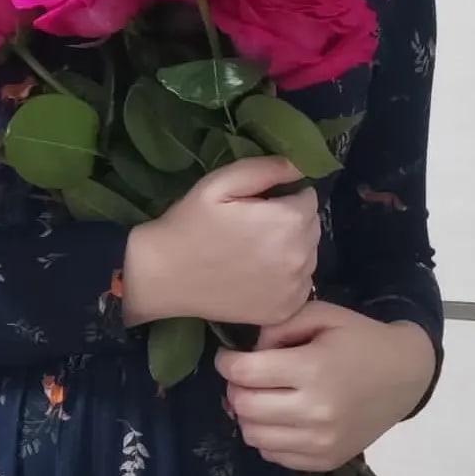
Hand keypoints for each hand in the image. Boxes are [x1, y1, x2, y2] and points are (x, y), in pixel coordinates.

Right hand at [122, 157, 318, 328]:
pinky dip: (287, 277)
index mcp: (288, 221)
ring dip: (291, 249)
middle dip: (291, 221)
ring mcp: (294, 288)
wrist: (163, 276)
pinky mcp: (285, 310)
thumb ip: (267, 168)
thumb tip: (302, 165)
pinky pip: (300, 284)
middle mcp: (300, 257)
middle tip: (254, 226)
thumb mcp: (221, 183)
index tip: (259, 204)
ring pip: (309, 255)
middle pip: (312, 227)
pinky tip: (257, 274)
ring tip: (255, 250)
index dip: (285, 196)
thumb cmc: (190, 223)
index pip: (309, 197)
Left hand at [215, 302, 436, 471]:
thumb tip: (249, 351)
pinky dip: (267, 437)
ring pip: (254, 435)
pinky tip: (279, 417)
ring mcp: (321, 441)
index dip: (227, 362)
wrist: (405, 376)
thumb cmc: (360, 339)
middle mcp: (315, 411)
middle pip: (244, 406)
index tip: (228, 357)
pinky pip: (274, 455)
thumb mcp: (322, 315)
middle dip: (235, 388)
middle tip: (244, 377)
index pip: (245, 373)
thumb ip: (280, 325)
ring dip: (247, 415)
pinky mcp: (326, 460)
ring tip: (260, 397)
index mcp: (312, 369)